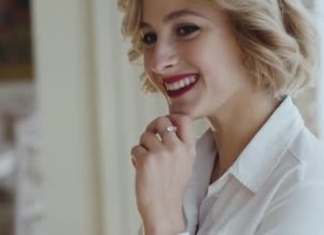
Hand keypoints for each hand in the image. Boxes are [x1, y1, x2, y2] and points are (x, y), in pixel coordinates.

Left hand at [131, 114, 195, 234]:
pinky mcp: (146, 160)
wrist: (163, 208)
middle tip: (150, 136)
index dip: (172, 116)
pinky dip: (135, 157)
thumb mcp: (186, 163)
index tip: (166, 122)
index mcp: (189, 149)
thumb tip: (166, 125)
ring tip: (146, 160)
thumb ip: (180, 144)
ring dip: (142, 146)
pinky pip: (135, 148)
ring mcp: (161, 153)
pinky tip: (140, 168)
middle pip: (161, 122)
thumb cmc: (171, 187)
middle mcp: (176, 148)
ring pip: (145, 136)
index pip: (184, 119)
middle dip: (152, 127)